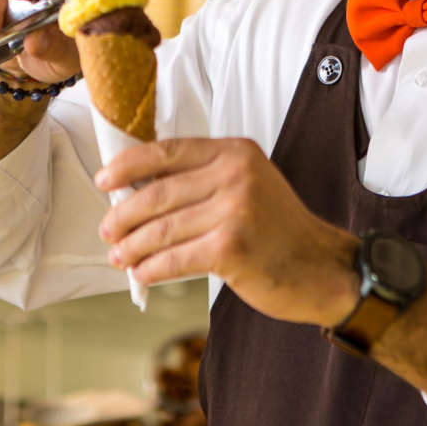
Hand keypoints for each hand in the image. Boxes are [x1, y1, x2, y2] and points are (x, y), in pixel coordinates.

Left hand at [97, 137, 358, 326]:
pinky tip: (143, 274)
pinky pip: (174, 259)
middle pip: (157, 192)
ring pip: (161, 229)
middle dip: (124, 216)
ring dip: (132, 247)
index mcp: (236, 152)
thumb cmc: (279, 230)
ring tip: (120, 256)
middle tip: (108, 231)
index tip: (105, 181)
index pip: (167, 151)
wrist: (321, 267)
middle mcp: (236, 174)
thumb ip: (205, 179)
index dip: (128, 166)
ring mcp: (235, 210)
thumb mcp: (249, 185)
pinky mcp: (232, 247)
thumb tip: (140, 191)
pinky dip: (151, 269)